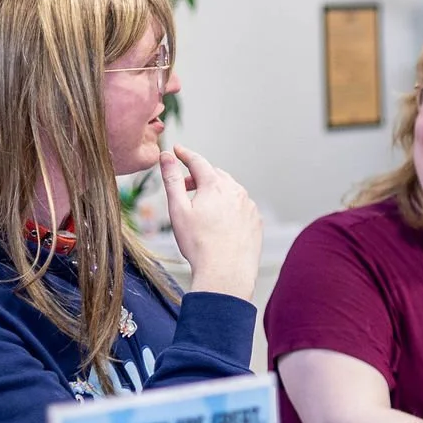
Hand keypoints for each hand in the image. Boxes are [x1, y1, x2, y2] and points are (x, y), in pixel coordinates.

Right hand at [160, 145, 261, 299]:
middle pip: (215, 175)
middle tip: (186, 187)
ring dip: (215, 191)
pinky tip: (220, 221)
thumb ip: (172, 180)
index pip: (198, 162)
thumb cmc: (199, 243)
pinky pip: (241, 206)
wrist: (226, 272)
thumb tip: (166, 156)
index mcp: (216, 186)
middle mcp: (236, 192)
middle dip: (199, 176)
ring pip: (230, 190)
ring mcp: (249, 207)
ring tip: (202, 206)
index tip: (177, 151)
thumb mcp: (178, 209)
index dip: (185, 155)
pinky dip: (229, 206)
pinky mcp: (256, 221)